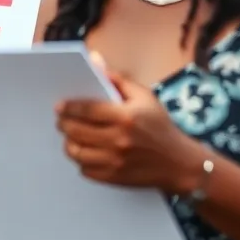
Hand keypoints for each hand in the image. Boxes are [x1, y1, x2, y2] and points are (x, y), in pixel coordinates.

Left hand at [57, 57, 207, 194]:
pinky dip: (81, 160)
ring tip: (71, 135)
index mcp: (126, 117)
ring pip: (76, 151)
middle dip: (63, 123)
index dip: (68, 107)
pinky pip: (85, 169)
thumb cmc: (160, 126)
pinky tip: (86, 151)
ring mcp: (116, 161)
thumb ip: (118, 80)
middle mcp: (119, 139)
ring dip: (69, 142)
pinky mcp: (114, 177)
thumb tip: (94, 62)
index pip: (86, 110)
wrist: (181, 164)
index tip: (59, 106)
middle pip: (75, 130)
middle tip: (62, 120)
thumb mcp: (145, 97)